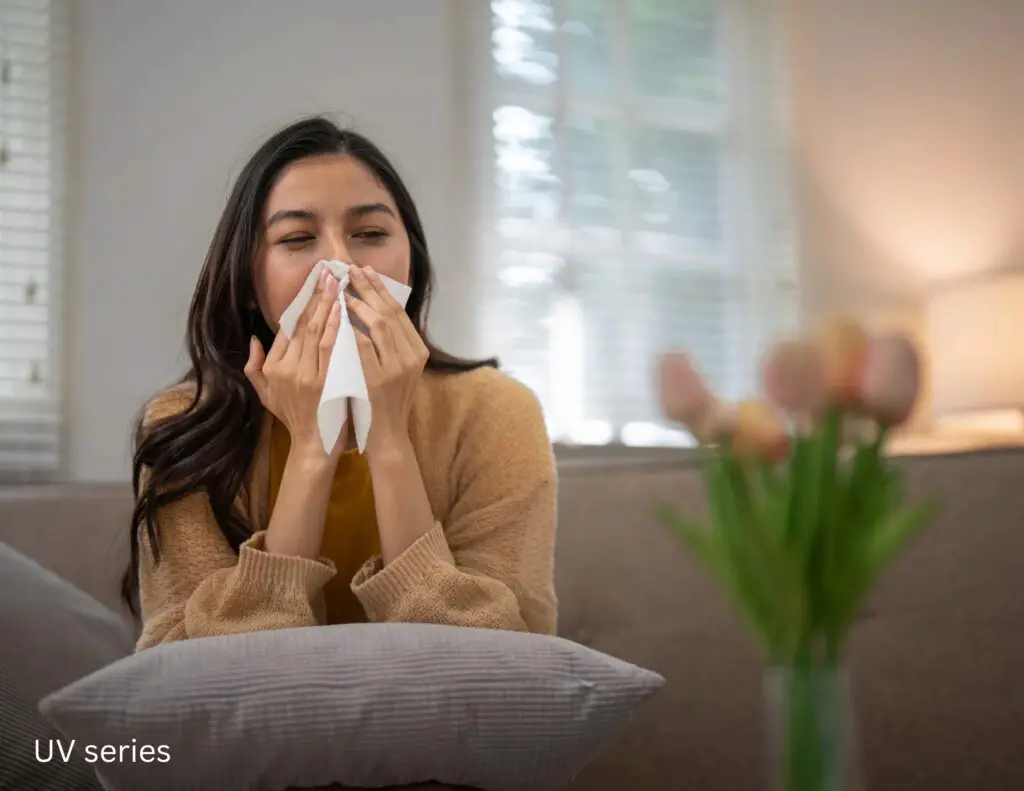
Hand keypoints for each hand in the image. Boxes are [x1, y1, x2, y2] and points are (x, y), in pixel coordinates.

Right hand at [245, 269, 343, 462]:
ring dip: (327, 304)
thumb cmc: (296, 419)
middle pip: (302, 323)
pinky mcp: (323, 382)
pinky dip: (335, 326)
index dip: (301, 302)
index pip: (288, 327)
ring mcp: (305, 376)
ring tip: (337, 281)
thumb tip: (254, 339)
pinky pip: (330, 347)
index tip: (314, 282)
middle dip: (315, 294)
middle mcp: (286, 369)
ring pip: (315, 331)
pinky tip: (342, 308)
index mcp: (274, 368)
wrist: (315, 447)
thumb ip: (255, 368)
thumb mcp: (267, 395)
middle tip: (328, 271)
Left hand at [344, 265, 427, 457]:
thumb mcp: (397, 369)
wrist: (387, 435)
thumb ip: (390, 343)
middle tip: (350, 269)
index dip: (381, 289)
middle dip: (369, 288)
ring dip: (360, 305)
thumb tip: (373, 309)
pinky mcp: (379, 379)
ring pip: (380, 325)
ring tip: (342, 290)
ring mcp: (397, 368)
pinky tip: (338, 317)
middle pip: (390, 312)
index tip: (365, 271)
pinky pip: (364, 347)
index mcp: (417, 350)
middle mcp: (412, 356)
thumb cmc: (385, 401)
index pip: (398, 311)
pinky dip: (352, 329)